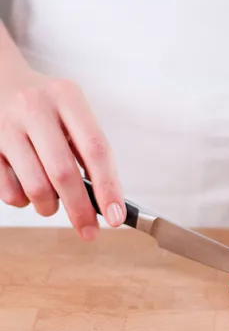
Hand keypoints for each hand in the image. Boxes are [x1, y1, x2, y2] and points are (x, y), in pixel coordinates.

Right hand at [0, 63, 124, 238]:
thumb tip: (109, 203)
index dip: (108, 189)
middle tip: (90, 231)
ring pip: (35, 187)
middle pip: (63, 173)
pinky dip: (24, 201)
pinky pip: (9, 191)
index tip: (116, 217)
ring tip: (53, 202)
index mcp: (67, 98)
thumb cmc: (48, 107)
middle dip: (80, 210)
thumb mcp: (74, 115)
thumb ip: (90, 152)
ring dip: (50, 207)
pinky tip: (28, 188)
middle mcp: (34, 108)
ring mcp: (6, 126)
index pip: (95, 150)